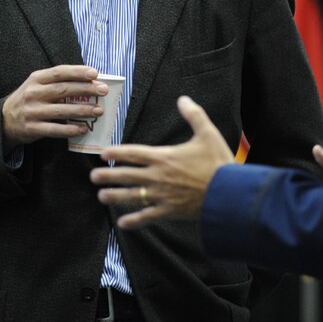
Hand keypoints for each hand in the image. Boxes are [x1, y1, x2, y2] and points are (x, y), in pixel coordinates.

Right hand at [1, 65, 105, 151]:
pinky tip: (83, 129)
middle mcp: (33, 93)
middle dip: (86, 90)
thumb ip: (57, 83)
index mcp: (36, 79)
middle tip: (103, 91)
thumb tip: (88, 82)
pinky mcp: (32, 128)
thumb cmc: (28, 100)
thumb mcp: (37, 86)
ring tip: (99, 111)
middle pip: (63, 90)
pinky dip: (71, 129)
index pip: (59, 72)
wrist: (4, 120)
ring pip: (62, 110)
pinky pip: (55, 129)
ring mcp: (32, 111)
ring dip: (82, 110)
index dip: (77, 72)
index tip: (94, 73)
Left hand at [90, 96, 232, 229]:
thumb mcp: (208, 134)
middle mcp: (158, 176)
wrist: (229, 193)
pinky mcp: (170, 211)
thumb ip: (194, 115)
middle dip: (108, 176)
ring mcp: (162, 195)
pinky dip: (134, 220)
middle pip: (127, 175)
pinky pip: (147, 217)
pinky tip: (122, 223)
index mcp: (164, 157)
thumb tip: (183, 99)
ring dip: (115, 196)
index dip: (116, 153)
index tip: (102, 154)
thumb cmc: (219, 163)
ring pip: (132, 196)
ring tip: (101, 196)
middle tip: (93, 177)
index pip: (133, 153)